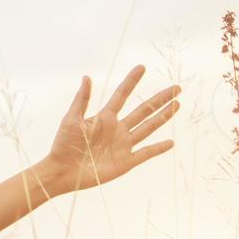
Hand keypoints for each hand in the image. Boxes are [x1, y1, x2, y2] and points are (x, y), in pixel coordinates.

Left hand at [43, 64, 179, 193]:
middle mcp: (117, 129)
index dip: (131, 81)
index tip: (142, 67)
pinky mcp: (126, 162)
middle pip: (143, 110)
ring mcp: (123, 145)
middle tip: (176, 88)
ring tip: (177, 104)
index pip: (122, 95)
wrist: (62, 171)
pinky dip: (158, 148)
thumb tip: (87, 77)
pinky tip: (170, 142)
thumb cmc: (63, 145)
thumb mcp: (71, 119)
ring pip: (148, 128)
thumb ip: (81, 100)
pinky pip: (146, 153)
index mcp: (104, 117)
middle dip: (159, 99)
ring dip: (163, 117)